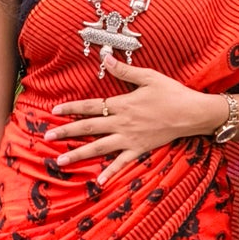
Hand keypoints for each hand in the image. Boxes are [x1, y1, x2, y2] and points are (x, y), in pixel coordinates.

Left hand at [48, 56, 224, 185]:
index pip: (90, 106)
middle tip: (47, 138)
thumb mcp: (147, 76)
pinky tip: (98, 182)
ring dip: (78, 154)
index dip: (71, 109)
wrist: (191, 113)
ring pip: (99, 148)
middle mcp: (121, 123)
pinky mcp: (140, 150)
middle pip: (88, 128)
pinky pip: (122, 163)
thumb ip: (123, 70)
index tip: (54, 113)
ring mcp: (129, 139)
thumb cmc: (171, 93)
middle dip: (66, 132)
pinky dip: (110, 173)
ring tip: (60, 160)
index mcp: (121, 104)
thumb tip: (105, 56)